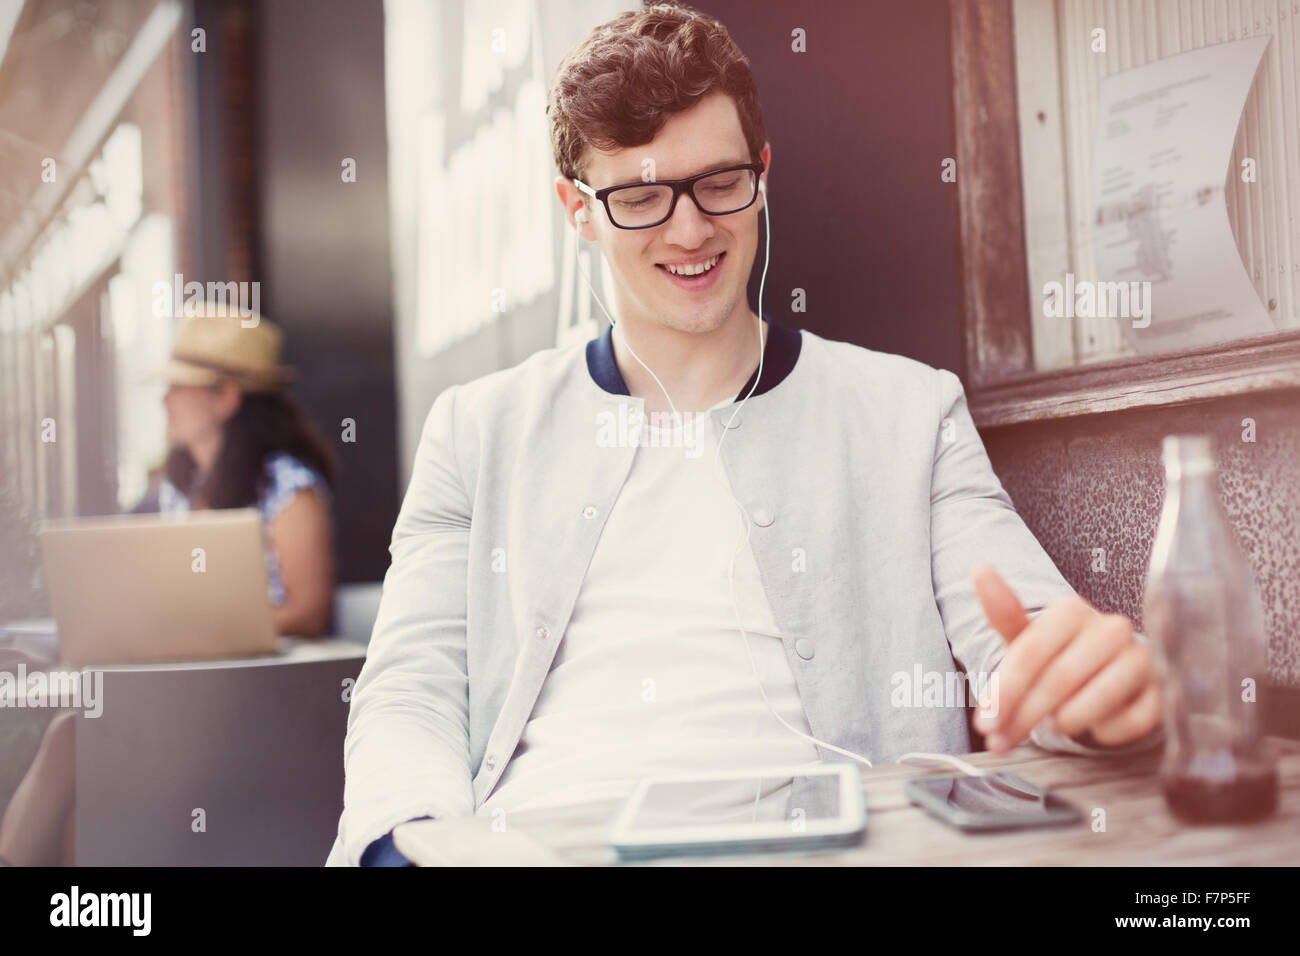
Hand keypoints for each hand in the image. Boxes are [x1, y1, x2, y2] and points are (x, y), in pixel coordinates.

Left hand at [970, 566, 1161, 752]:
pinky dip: (1104, 732)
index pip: (1030, 653)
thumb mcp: (1027, 638)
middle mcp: (1111, 628)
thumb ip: (1003, 612)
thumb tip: (980, 569)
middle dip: (1025, 716)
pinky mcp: (1162, 691)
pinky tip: (1095, 725)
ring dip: (1064, 723)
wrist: (1110, 674)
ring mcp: (1142, 659)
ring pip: (1095, 702)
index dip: (1004, 691)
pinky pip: (1129, 722)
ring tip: (1054, 723)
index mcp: (1072, 610)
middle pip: (1058, 680)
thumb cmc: (1059, 657)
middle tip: (1002, 741)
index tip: (985, 723)